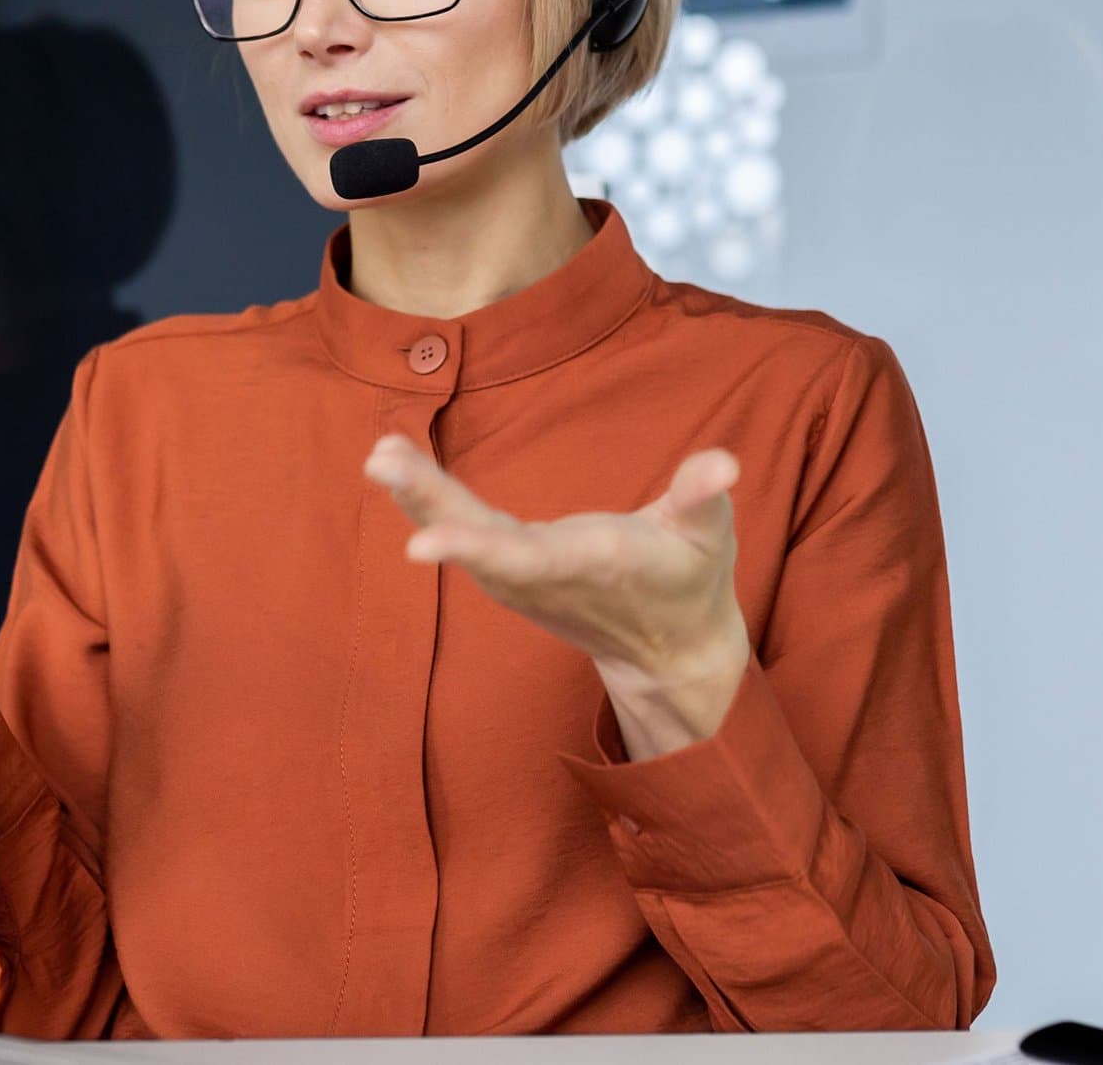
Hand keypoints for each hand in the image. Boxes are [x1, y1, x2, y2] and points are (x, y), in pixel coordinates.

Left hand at [362, 435, 750, 693]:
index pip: (525, 558)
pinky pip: (460, 531)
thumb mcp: (710, 536)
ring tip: (381, 452)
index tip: (419, 542)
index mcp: (593, 563)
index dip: (473, 547)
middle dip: (428, 501)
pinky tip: (395, 464)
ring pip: (461, 534)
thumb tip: (723, 463)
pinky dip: (426, 501)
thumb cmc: (690, 577)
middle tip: (380, 459)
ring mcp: (520, 579)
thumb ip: (704, 496)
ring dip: (417, 495)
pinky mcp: (509, 573)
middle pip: (478, 540)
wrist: (668, 649)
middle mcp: (545, 575)